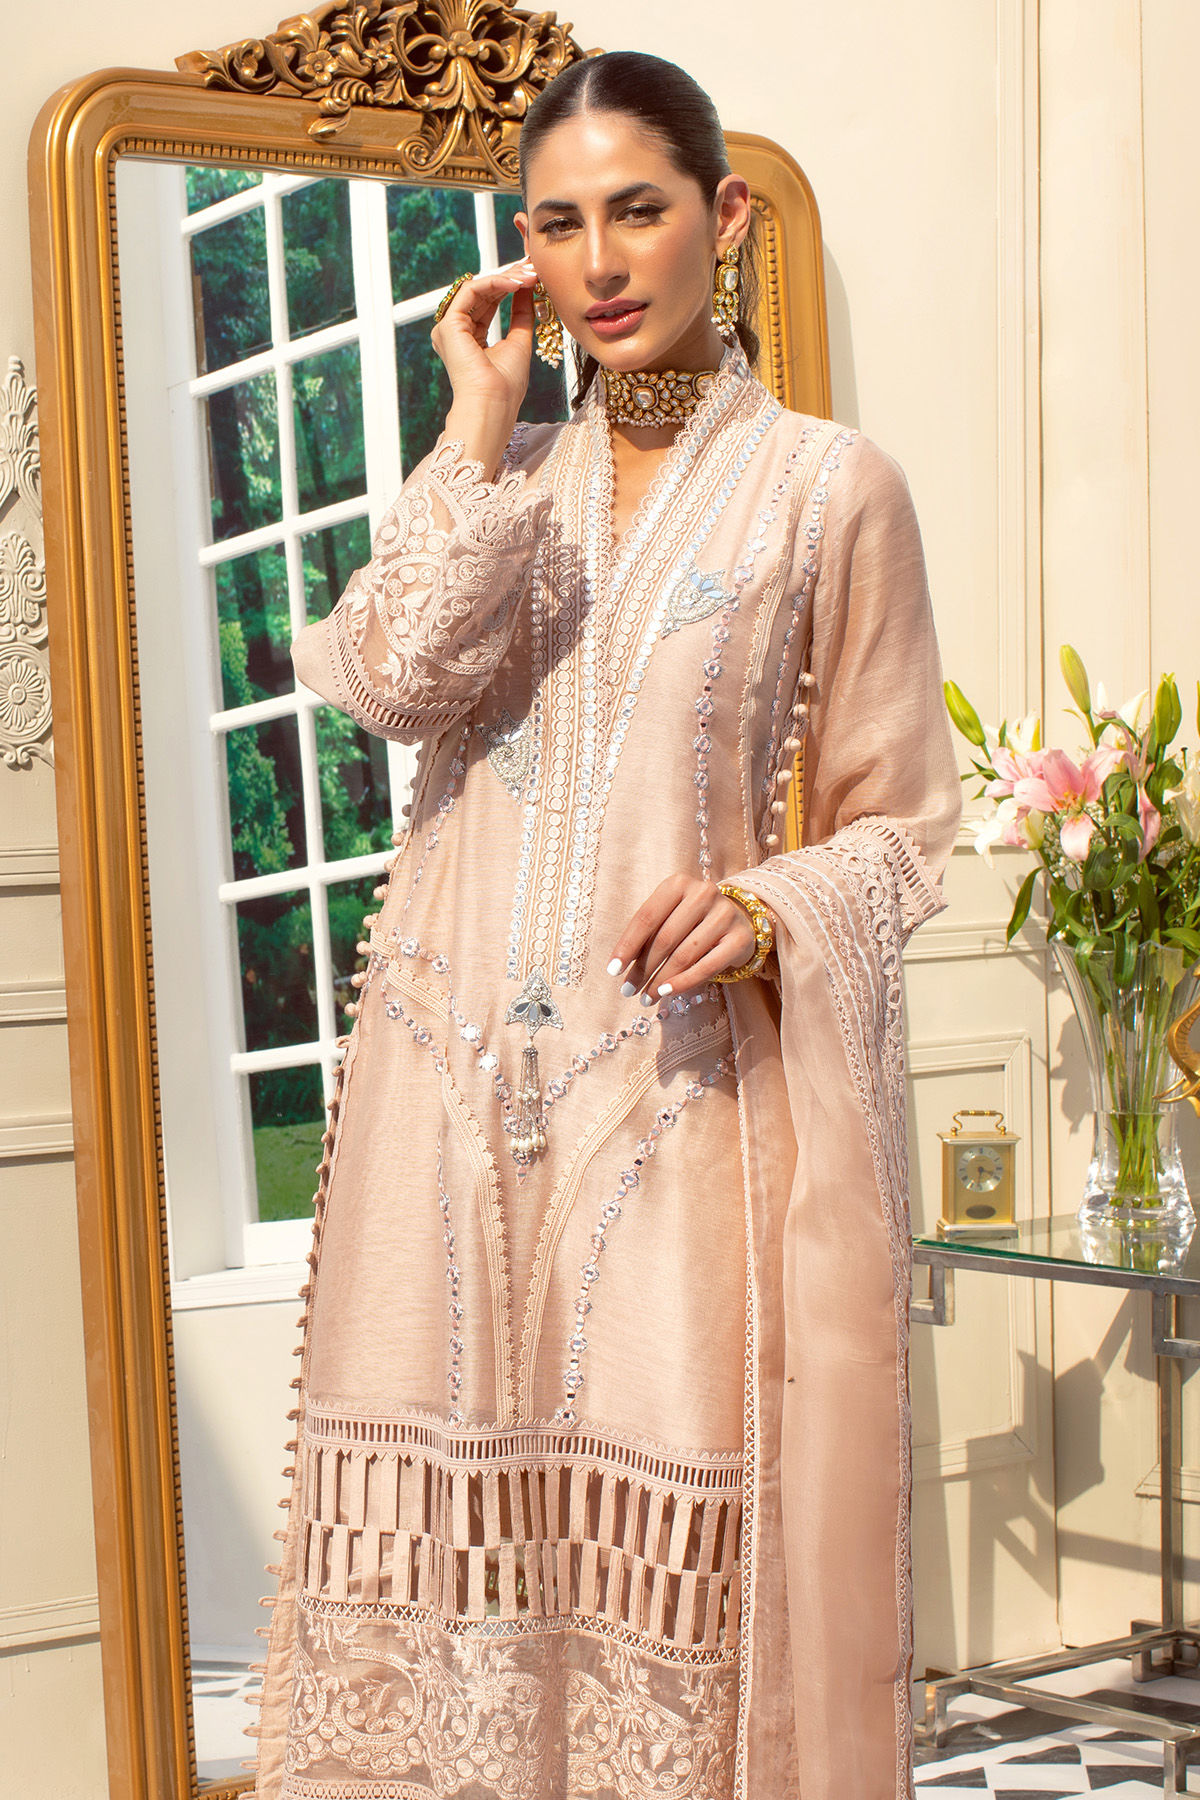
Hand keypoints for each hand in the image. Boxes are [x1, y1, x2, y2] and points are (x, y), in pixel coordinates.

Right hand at [432, 261, 539, 469]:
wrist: (493, 406)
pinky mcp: (448, 325)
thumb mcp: (519, 342)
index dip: (509, 286)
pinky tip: (516, 283)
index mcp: (468, 338)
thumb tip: (526, 287)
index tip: (533, 276)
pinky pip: (471, 291)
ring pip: (476, 288)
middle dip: (509, 277)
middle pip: (482, 293)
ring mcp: (448, 328)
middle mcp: (454, 331)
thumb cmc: (505, 387)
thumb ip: (520, 314)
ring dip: (505, 277)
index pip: (488, 302)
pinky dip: (495, 283)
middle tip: (533, 268)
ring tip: (529, 275)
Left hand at [607, 875, 757, 1003]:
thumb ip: (647, 934)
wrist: (740, 918)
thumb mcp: (668, 916)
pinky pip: (706, 966)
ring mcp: (725, 915)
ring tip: (647, 997)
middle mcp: (703, 893)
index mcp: (678, 884)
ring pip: (684, 955)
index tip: (613, 971)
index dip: (627, 946)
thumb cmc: (692, 920)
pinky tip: (667, 992)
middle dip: (643, 969)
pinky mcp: (740, 938)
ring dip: (660, 980)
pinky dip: (683, 982)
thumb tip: (620, 966)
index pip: (646, 918)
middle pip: (664, 939)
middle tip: (628, 990)